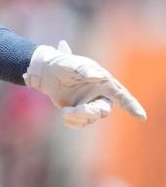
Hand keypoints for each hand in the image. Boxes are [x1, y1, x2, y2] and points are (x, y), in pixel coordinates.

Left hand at [24, 40, 146, 128]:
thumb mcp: (71, 63)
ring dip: (78, 116)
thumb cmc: (62, 64)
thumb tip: (96, 76)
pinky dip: (71, 122)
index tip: (141, 116)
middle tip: (77, 109)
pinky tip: (64, 114)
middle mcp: (99, 95)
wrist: (46, 72)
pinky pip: (79, 123)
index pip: (122, 96)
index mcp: (104, 82)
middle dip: (91, 112)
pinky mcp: (79, 113)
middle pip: (104, 110)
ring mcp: (89, 105)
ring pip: (90, 118)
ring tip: (65, 112)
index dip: (132, 106)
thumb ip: (84, 69)